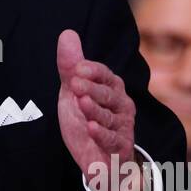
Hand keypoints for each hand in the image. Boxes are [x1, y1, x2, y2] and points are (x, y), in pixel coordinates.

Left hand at [55, 29, 138, 190]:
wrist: (96, 157)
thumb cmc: (86, 119)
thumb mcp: (73, 92)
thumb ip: (70, 66)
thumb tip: (67, 33)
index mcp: (112, 88)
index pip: (105, 74)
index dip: (93, 70)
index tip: (77, 68)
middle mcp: (122, 104)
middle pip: (108, 94)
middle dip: (92, 88)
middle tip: (75, 84)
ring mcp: (123, 126)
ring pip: (109, 117)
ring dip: (95, 110)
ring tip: (82, 103)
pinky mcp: (120, 147)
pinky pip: (112, 140)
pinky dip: (102, 134)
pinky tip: (91, 128)